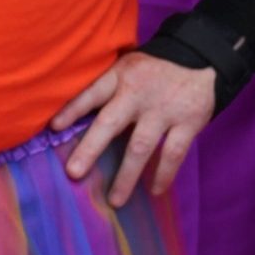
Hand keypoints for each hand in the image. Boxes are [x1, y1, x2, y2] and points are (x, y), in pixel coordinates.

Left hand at [50, 52, 215, 206]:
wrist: (201, 54)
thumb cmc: (154, 68)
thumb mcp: (127, 67)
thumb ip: (106, 87)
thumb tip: (75, 118)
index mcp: (120, 77)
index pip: (92, 93)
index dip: (72, 109)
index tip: (53, 127)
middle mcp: (138, 94)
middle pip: (110, 122)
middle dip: (90, 149)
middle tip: (74, 173)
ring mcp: (163, 109)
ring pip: (140, 146)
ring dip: (127, 175)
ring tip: (115, 200)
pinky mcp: (188, 122)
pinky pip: (173, 153)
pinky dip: (164, 174)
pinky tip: (155, 190)